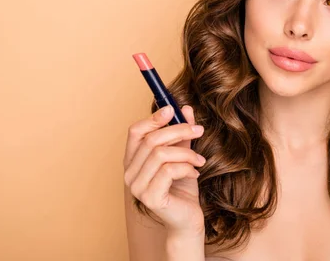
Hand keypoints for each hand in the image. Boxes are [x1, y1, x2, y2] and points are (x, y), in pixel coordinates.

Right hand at [123, 105, 205, 234]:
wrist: (188, 219)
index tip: (173, 109)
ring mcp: (137, 187)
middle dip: (179, 131)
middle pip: (151, 140)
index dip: (153, 118)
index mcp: (133, 161)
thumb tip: (187, 109)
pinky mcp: (150, 198)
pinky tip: (195, 173)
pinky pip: (169, 171)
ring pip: (161, 154)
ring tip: (199, 160)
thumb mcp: (183, 156)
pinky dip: (186, 167)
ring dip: (186, 153)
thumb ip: (182, 135)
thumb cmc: (183, 188)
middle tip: (199, 131)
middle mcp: (129, 173)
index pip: (135, 132)